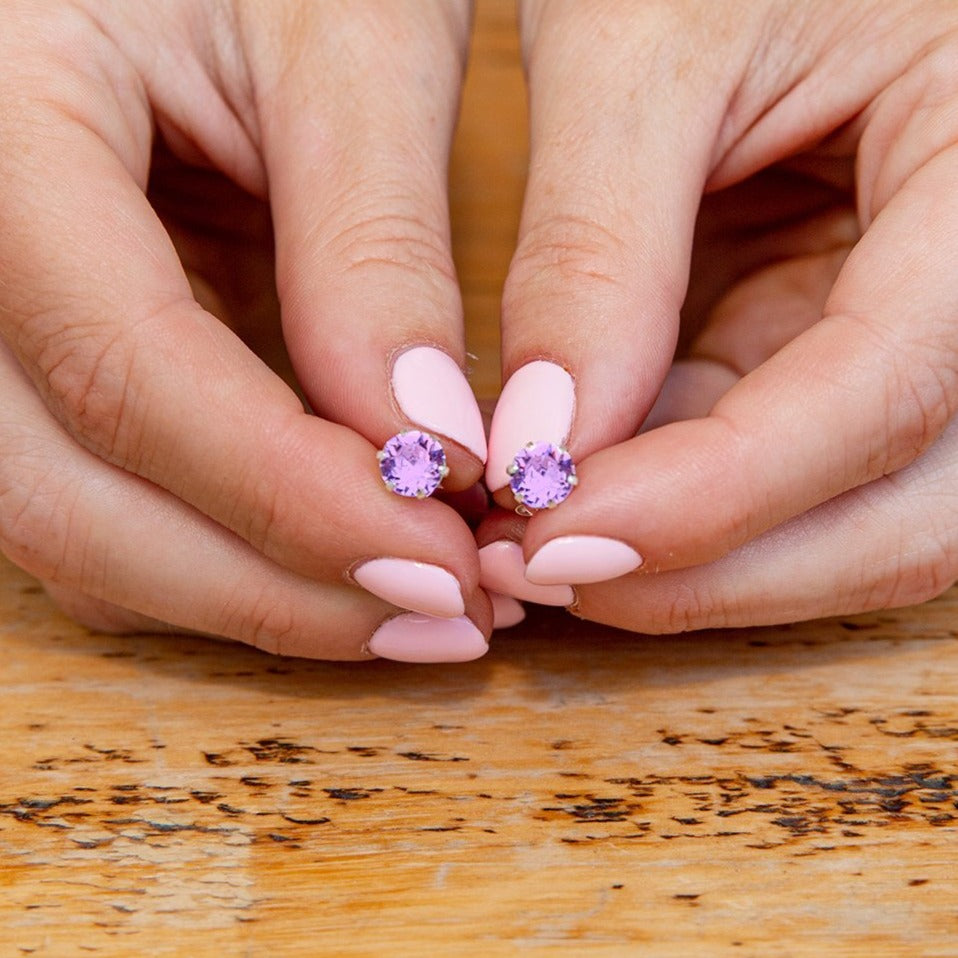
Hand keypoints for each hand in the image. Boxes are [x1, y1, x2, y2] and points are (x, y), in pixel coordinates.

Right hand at [0, 0, 492, 661]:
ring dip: (246, 592)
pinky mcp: (38, 356)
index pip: (122, 368)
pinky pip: (99, 498)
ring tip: (412, 605)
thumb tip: (428, 449)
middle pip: (63, 493)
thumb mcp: (346, 40)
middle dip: (264, 585)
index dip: (287, 493)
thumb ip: (377, 243)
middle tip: (440, 617)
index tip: (441, 560)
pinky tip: (338, 556)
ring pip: (71, 524)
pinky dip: (219, 552)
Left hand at [480, 0, 957, 629]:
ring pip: (857, 521)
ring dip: (700, 563)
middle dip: (719, 568)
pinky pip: (783, 476)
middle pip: (910, 510)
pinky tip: (580, 495)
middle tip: (545, 574)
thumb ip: (595, 247)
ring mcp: (922, 336)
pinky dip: (681, 509)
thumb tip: (540, 444)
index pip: (891, 386)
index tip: (554, 531)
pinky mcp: (841, 354)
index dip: (720, 491)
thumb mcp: (645, 43)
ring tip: (543, 548)